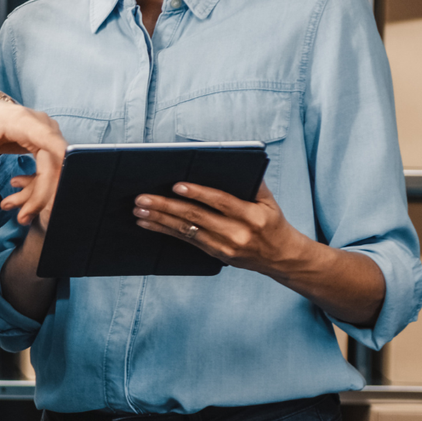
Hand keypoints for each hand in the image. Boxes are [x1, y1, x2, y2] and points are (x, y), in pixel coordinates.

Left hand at [0, 95, 66, 224]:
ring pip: (54, 170)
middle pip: (54, 165)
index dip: (62, 160)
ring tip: (9, 206)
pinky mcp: (45, 144)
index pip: (49, 140)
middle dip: (41, 195)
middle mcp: (41, 126)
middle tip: (22, 218)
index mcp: (22, 121)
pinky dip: (36, 185)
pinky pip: (49, 169)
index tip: (67, 183)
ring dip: (36, 194)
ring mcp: (46, 135)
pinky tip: (16, 189)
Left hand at [132, 180, 309, 275]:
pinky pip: (186, 240)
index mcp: (252, 216)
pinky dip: (164, 230)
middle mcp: (237, 233)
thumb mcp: (269, 201)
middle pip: (196, 217)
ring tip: (139, 209)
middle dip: (166, 206)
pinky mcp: (215, 254)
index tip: (176, 186)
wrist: (281, 257)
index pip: (221, 202)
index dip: (198, 193)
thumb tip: (232, 162)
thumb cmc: (273, 222)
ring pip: (186, 231)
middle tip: (143, 198)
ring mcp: (225, 247)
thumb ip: (253, 182)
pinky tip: (148, 223)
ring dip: (159, 219)